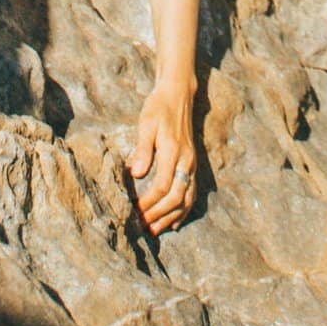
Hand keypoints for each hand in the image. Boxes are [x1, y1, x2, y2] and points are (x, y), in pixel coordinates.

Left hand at [129, 83, 196, 234]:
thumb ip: (143, 148)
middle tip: (141, 226)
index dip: (148, 203)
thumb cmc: (158, 108)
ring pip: (186, 199)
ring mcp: (191, 164)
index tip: (134, 212)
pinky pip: (192, 193)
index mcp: (173, 151)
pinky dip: (183, 210)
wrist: (177, 95)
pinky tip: (174, 222)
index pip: (162, 186)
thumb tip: (136, 173)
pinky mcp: (192, 165)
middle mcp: (186, 161)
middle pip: (176, 197)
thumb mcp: (146, 124)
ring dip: (171, 217)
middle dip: (158, 215)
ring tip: (154, 230)